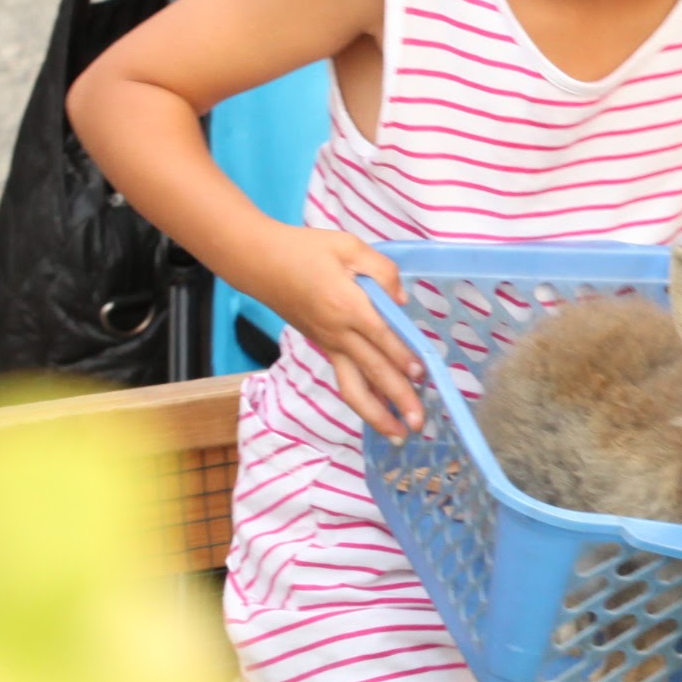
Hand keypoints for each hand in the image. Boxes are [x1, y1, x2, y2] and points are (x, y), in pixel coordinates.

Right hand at [258, 228, 428, 436]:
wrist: (259, 262)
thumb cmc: (305, 249)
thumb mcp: (347, 246)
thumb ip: (381, 271)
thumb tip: (401, 301)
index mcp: (346, 304)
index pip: (380, 337)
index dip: (402, 357)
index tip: (422, 376)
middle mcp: (338, 332)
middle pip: (371, 371)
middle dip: (397, 399)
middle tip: (418, 423)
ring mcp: (329, 344)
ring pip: (353, 387)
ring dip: (376, 414)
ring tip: (398, 435)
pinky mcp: (324, 347)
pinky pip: (345, 379)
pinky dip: (364, 399)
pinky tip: (380, 413)